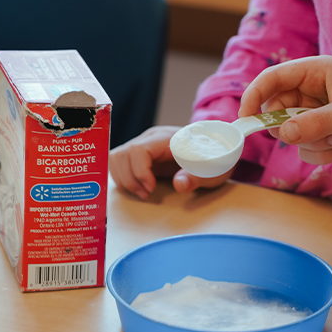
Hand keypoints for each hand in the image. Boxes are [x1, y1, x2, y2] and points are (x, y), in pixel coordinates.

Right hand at [109, 126, 233, 199]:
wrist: (215, 149)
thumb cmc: (214, 158)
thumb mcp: (212, 170)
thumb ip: (196, 176)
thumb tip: (179, 184)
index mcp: (166, 138)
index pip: (138, 150)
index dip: (140, 171)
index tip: (151, 188)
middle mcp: (149, 139)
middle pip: (122, 154)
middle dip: (130, 178)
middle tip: (146, 194)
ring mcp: (142, 145)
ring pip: (116, 158)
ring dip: (124, 178)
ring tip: (142, 192)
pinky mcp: (137, 154)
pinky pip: (117, 163)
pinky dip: (123, 177)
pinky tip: (138, 187)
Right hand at [240, 55, 331, 164]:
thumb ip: (314, 123)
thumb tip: (281, 134)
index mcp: (315, 72)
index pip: (272, 79)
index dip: (254, 95)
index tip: (245, 117)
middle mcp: (311, 93)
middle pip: (275, 110)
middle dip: (288, 127)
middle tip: (301, 134)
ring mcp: (315, 116)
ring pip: (289, 134)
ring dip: (311, 142)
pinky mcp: (322, 137)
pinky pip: (303, 150)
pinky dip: (320, 153)